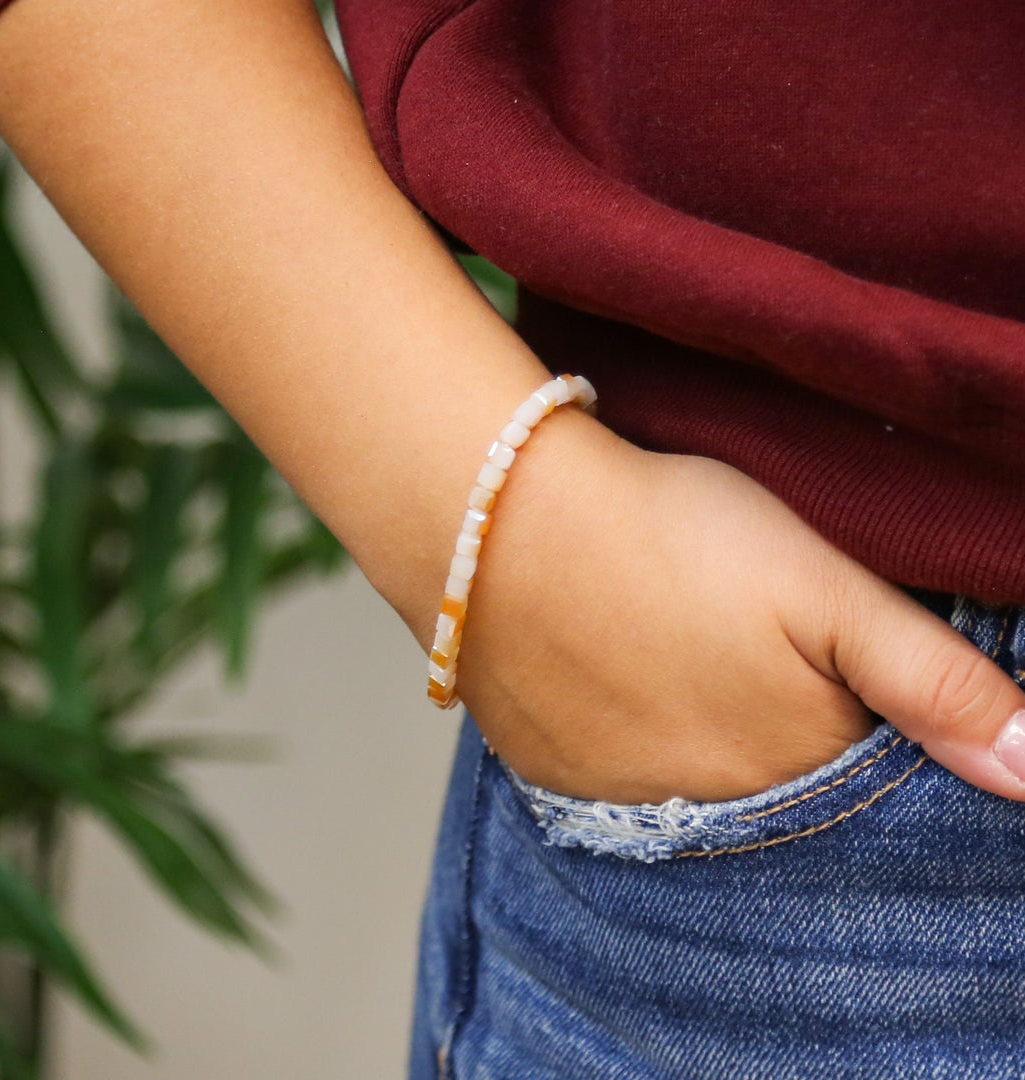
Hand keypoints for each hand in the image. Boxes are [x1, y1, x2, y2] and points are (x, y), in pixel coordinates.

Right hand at [448, 416, 1024, 803]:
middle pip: (783, 789)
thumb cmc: (668, 536)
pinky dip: (641, 745)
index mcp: (792, 761)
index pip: (868, 777)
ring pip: (703, 790)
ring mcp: (626, 802)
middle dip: (787, 730)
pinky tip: (626, 679)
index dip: (866, 715)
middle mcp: (712, 809)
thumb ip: (930, 678)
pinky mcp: (559, 779)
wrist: (500, 523)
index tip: (827, 657)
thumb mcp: (818, 583)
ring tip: (683, 657)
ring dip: (711, 741)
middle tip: (742, 645)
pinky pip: (627, 786)